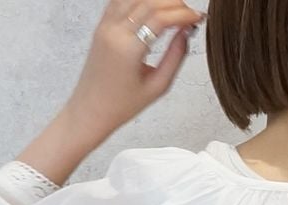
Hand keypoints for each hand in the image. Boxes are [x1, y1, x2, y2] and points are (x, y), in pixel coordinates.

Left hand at [68, 0, 204, 136]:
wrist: (91, 110)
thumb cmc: (121, 105)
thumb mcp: (157, 87)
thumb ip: (176, 57)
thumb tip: (186, 34)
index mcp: (128, 49)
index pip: (161, 18)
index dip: (183, 14)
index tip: (196, 18)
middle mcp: (114, 32)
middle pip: (149, 2)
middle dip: (174, 3)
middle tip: (189, 14)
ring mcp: (105, 26)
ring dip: (158, 0)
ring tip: (173, 11)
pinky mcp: (101, 25)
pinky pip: (121, 0)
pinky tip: (153, 7)